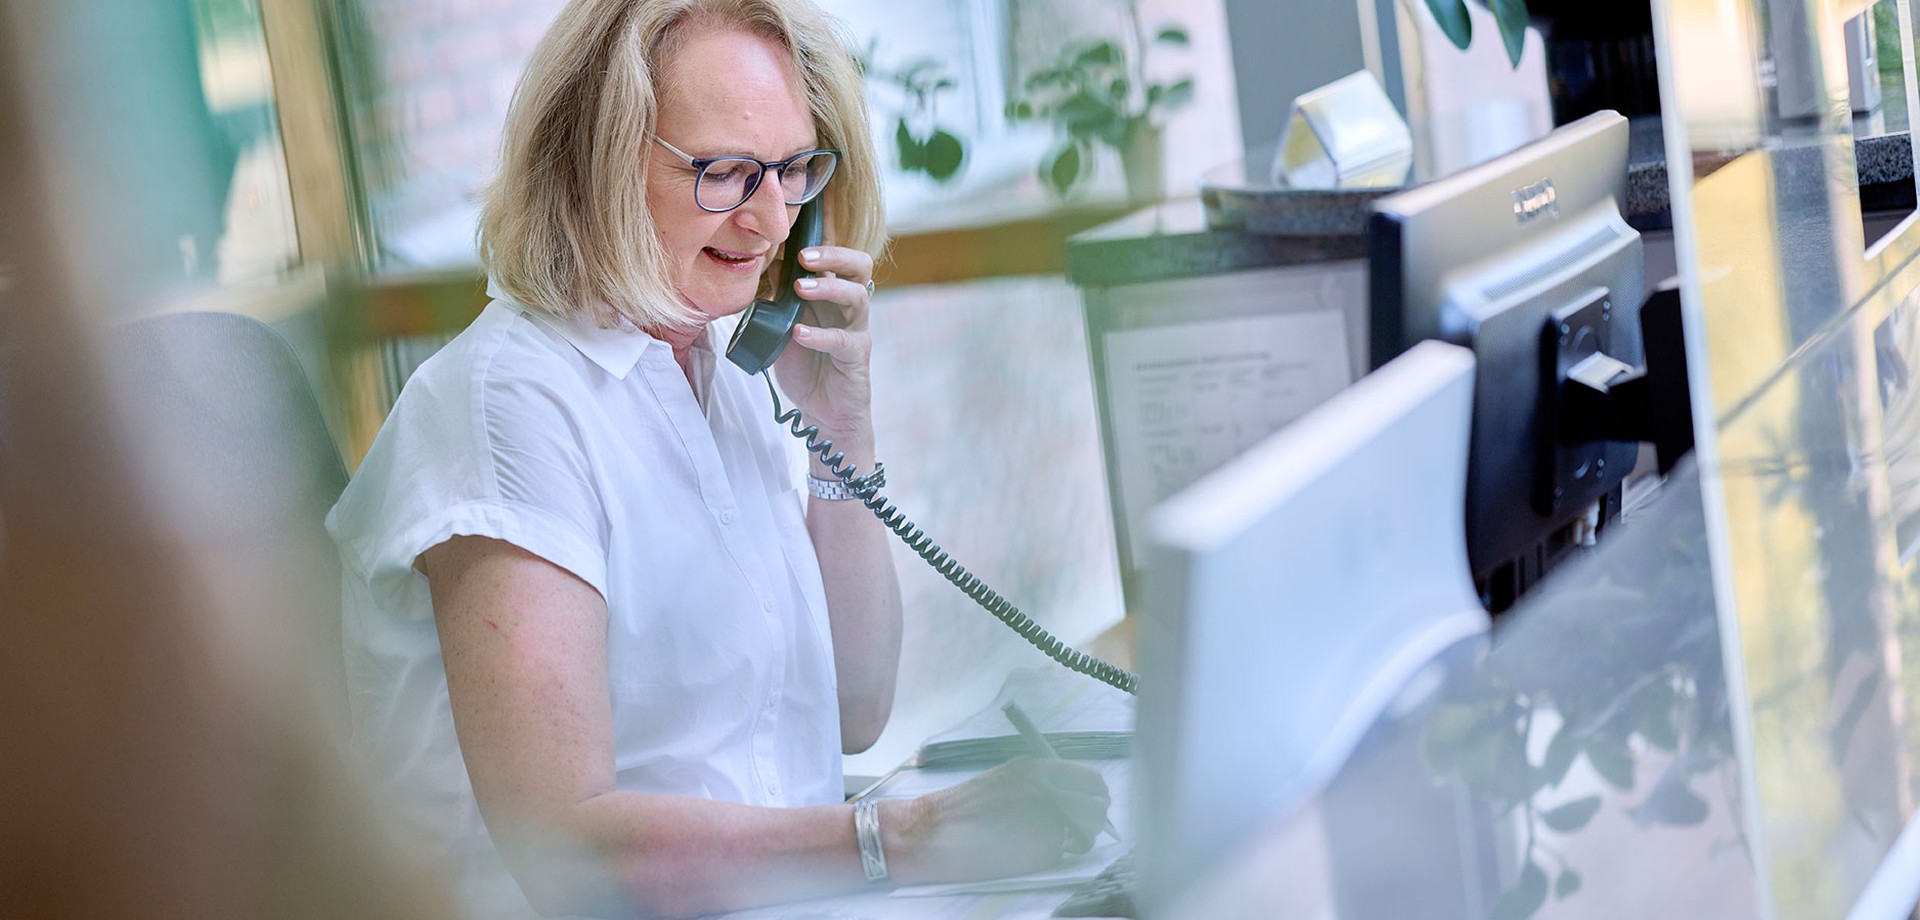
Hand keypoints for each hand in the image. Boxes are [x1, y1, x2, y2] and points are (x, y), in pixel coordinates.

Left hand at [771, 244, 876, 457]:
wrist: (822, 412)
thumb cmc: (805, 365)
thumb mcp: (783, 326)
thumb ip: (777, 298)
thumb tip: (765, 265)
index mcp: (832, 295)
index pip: (838, 257)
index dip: (825, 239)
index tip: (799, 226)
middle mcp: (848, 307)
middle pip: (859, 266)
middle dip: (834, 255)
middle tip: (804, 256)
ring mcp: (856, 330)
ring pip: (857, 297)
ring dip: (828, 288)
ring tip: (800, 289)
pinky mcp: (856, 356)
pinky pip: (843, 340)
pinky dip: (819, 335)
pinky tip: (799, 333)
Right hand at [881, 756, 1110, 884]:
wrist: (930, 832)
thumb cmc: (962, 808)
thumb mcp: (1005, 779)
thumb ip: (1041, 783)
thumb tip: (1072, 795)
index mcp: (1037, 770)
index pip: (1091, 778)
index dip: (1096, 794)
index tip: (1093, 802)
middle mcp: (1047, 793)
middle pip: (1096, 807)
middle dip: (1094, 819)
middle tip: (1082, 828)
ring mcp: (1046, 823)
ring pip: (1086, 833)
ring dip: (1080, 839)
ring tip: (1061, 842)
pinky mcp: (1038, 852)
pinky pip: (1062, 854)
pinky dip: (1055, 855)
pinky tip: (1032, 853)